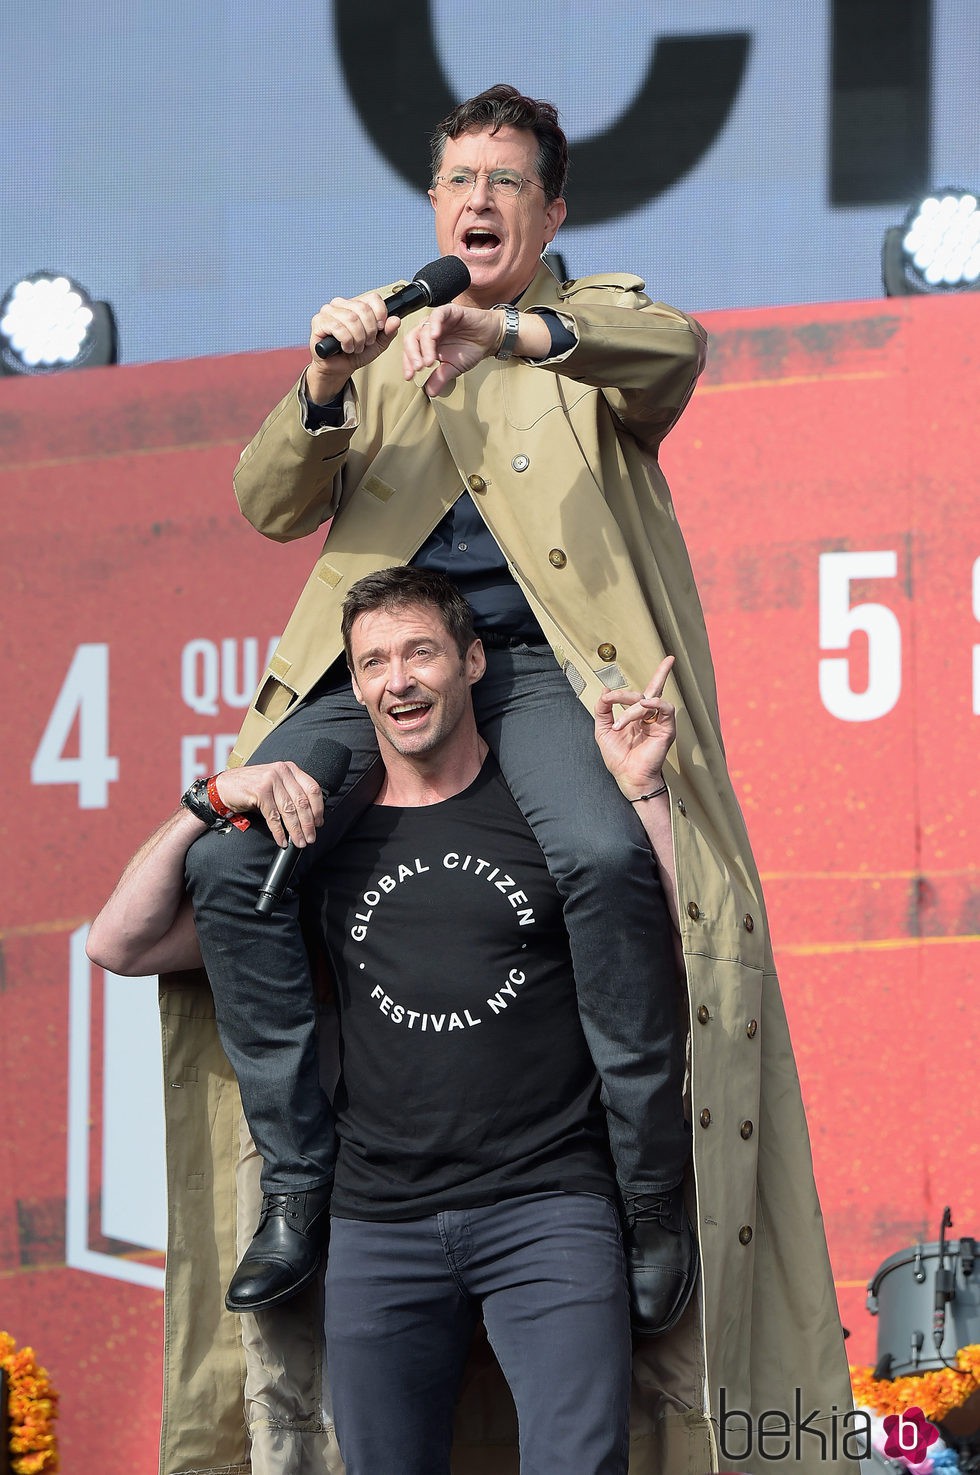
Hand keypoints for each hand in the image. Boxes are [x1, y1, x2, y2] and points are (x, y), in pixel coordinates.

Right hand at [212, 763, 324, 848]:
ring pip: (289, 810)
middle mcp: (282, 771)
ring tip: (299, 842)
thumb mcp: (275, 785)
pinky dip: (279, 832)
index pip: (313, 788)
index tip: (319, 823)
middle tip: (310, 838)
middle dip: (308, 824)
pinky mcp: (259, 791)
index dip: (318, 808)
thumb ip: (291, 794)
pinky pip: (273, 816)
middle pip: (302, 802)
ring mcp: (270, 779)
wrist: (223, 787)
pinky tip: (282, 841)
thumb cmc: (251, 788)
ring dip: (295, 830)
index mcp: (290, 769)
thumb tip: (311, 817)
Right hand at [306, 291, 400, 402]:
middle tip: (366, 343)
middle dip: (369, 331)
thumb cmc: (355, 353)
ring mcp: (328, 311)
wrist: (339, 368)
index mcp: (356, 304)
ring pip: (351, 318)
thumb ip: (388, 332)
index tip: (381, 328)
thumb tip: (395, 319)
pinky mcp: (318, 321)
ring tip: (356, 347)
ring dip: (358, 338)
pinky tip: (346, 348)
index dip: (380, 314)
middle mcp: (341, 304)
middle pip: (363, 308)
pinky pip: (338, 327)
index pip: (373, 298)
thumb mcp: (378, 344)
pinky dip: (346, 341)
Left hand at [402, 303, 502, 396]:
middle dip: (412, 355)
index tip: (410, 377)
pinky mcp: (449, 311)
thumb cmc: (470, 350)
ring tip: (431, 361)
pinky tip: (435, 336)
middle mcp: (429, 331)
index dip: (408, 364)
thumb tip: (429, 392)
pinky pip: (437, 315)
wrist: (489, 338)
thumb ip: (440, 378)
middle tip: (419, 369)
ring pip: (423, 329)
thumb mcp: (453, 368)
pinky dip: (434, 324)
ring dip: (425, 346)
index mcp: (426, 344)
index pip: (410, 352)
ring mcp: (438, 320)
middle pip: (411, 339)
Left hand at [594, 656, 676, 799]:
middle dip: (650, 679)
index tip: (625, 684)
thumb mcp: (603, 729)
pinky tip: (644, 705)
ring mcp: (660, 722)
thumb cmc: (618, 757)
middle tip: (612, 697)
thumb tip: (605, 689)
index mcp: (638, 715)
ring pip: (649, 700)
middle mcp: (651, 716)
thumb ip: (603, 709)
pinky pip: (665, 709)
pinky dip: (655, 704)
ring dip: (631, 707)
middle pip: (656, 688)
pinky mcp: (667, 729)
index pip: (648, 690)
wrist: (627, 776)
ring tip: (621, 723)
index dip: (659, 673)